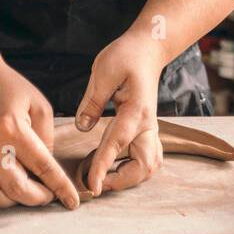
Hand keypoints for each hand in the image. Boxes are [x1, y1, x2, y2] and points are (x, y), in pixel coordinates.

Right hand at [0, 66, 79, 209]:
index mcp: (12, 128)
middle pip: (16, 189)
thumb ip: (47, 140)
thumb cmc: (11, 91)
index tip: (72, 201)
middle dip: (37, 199)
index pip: (42, 166)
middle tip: (49, 195)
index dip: (60, 187)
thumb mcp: (40, 107)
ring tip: (26, 192)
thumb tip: (47, 173)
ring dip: (13, 202)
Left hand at [74, 32, 164, 195]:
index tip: (91, 185)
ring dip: (129, 177)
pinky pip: (147, 157)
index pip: (118, 144)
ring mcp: (150, 128)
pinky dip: (133, 169)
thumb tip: (83, 127)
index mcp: (136, 111)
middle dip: (121, 181)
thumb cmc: (126, 55)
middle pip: (144, 166)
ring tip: (103, 179)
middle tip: (95, 184)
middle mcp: (148, 124)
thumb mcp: (103, 71)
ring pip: (149, 166)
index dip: (103, 167)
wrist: (149, 48)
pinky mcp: (147, 129)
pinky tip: (115, 168)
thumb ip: (92, 101)